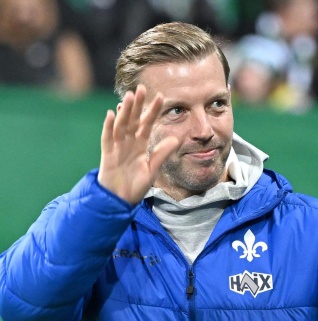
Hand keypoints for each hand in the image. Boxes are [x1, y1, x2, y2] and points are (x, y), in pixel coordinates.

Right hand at [98, 84, 178, 204]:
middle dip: (138, 105)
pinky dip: (109, 127)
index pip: (147, 124)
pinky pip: (107, 139)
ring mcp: (117, 147)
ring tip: (129, 97)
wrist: (120, 201)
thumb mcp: (152, 169)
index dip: (153, 111)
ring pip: (121, 126)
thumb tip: (175, 139)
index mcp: (140, 145)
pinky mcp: (107, 155)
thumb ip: (161, 154)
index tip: (161, 97)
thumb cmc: (135, 186)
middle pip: (133, 120)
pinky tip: (111, 115)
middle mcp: (128, 143)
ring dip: (124, 111)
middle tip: (142, 88)